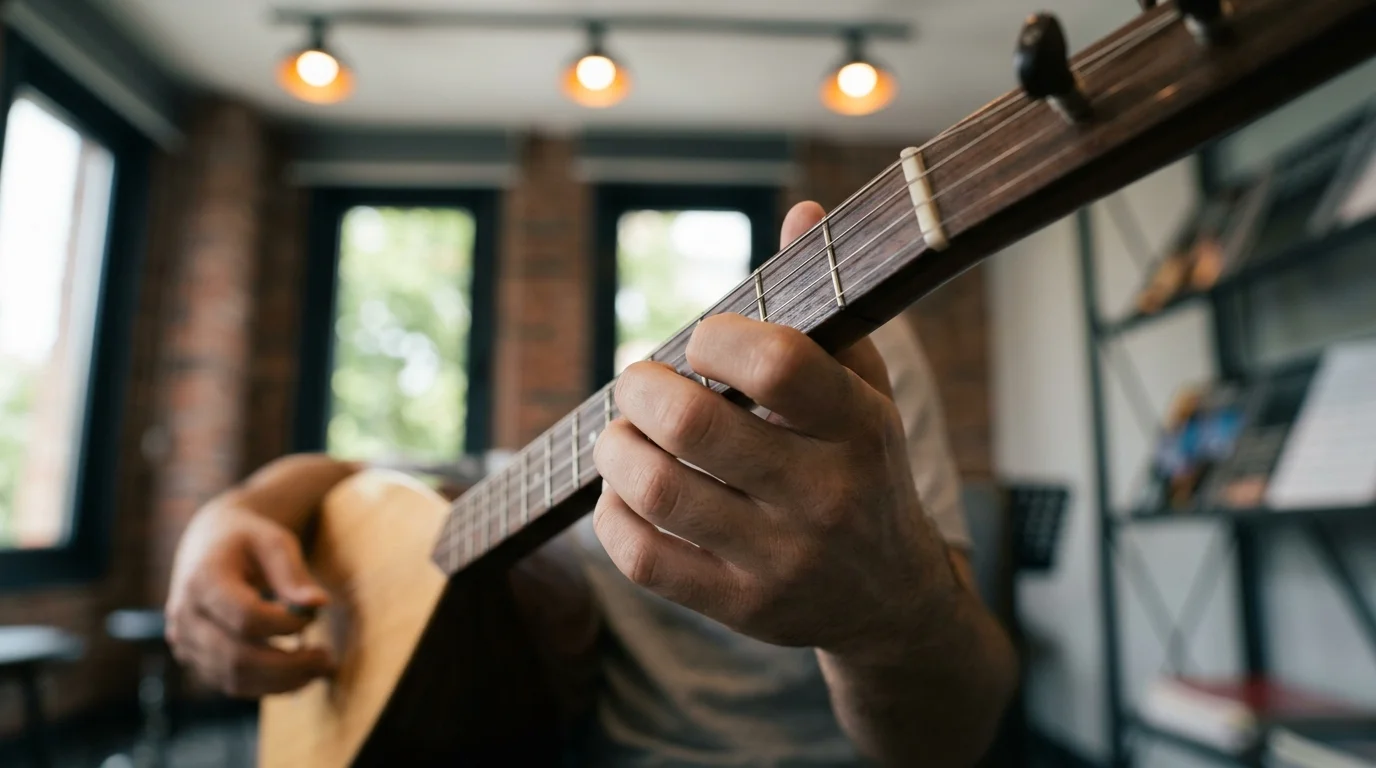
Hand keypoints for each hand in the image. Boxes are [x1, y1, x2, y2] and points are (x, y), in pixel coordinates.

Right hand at [165, 503, 333, 696]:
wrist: (208, 543)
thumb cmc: (247, 539)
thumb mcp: (273, 541)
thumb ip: (293, 574)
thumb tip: (319, 605)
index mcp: (201, 579)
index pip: (245, 617)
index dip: (285, 624)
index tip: (313, 616)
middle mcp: (184, 615)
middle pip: (237, 657)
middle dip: (289, 665)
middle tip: (327, 660)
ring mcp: (184, 642)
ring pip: (233, 678)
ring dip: (281, 682)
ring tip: (319, 669)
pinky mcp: (193, 659)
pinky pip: (230, 684)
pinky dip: (267, 685)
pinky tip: (298, 675)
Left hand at [591, 201, 959, 659]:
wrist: (891, 599)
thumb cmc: (863, 468)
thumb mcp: (865, 388)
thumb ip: (826, 306)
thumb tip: (797, 211)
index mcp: (860, 427)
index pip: (777, 362)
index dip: (715, 337)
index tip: (700, 342)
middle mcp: (825, 496)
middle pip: (694, 426)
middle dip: (641, 388)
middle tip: (637, 382)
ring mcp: (781, 560)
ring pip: (656, 491)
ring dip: (616, 448)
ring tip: (622, 433)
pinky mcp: (740, 608)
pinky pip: (643, 557)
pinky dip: (613, 512)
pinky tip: (625, 491)